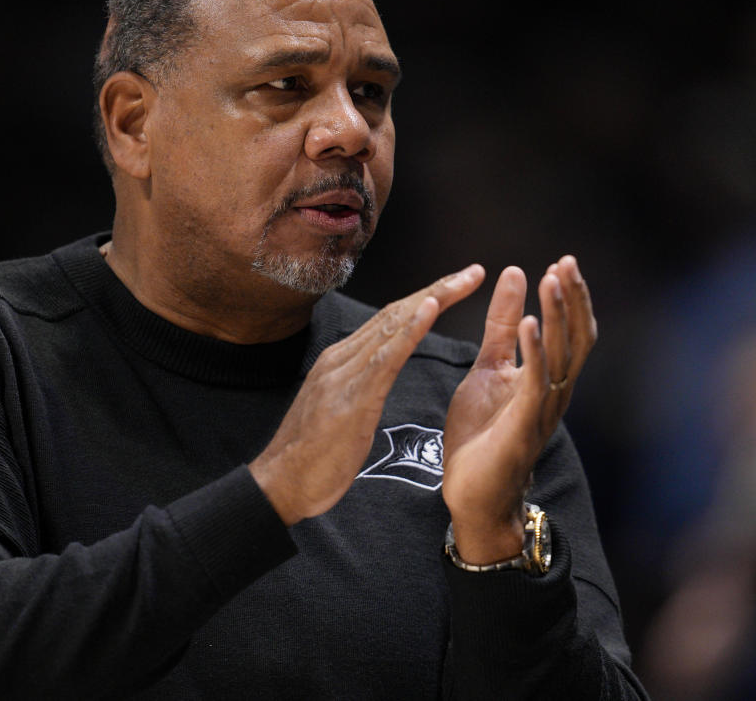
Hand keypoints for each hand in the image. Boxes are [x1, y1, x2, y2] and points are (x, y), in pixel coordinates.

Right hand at [250, 264, 486, 524]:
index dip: (425, 299)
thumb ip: (356, 386)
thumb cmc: (312, 456)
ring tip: (463, 281)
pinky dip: (410, 330)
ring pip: (393, 325)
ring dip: (433, 299)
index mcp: (340, 360)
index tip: (455, 285)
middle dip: (437, 289)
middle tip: (474, 272)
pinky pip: (386, 356)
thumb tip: (375, 374)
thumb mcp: (339, 411)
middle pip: (395, 313)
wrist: (281, 484)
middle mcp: (341, 358)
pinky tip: (430, 310)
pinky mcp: (352, 397)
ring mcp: (345, 374)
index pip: (389, 320)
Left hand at [441, 256, 596, 563]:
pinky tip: (528, 324)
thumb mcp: (487, 367)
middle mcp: (555, 391)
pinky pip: (536, 382)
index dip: (571, 296)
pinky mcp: (524, 424)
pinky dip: (535, 352)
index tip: (564, 261)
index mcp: (547, 377)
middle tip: (566, 262)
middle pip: (577, 337)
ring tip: (551, 281)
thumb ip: (499, 326)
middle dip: (573, 299)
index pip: (571, 330)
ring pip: (563, 355)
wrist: (470, 493)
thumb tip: (513, 274)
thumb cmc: (480, 435)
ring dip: (557, 316)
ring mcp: (543, 408)